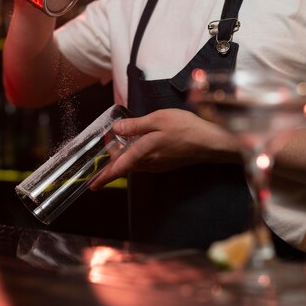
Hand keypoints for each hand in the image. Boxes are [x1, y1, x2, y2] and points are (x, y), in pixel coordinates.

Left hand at [89, 109, 242, 189]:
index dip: (104, 176)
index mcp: (143, 152)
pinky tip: (140, 143)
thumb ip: (135, 125)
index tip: (92, 186)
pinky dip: (137, 155)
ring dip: (125, 157)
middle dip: (113, 158)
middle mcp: (149, 163)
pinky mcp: (166, 163)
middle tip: (109, 141)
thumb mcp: (158, 119)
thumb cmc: (186, 128)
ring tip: (121, 143)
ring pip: (135, 164)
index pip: (118, 168)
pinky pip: (145, 162)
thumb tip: (116, 129)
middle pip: (125, 166)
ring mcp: (158, 165)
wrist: (212, 143)